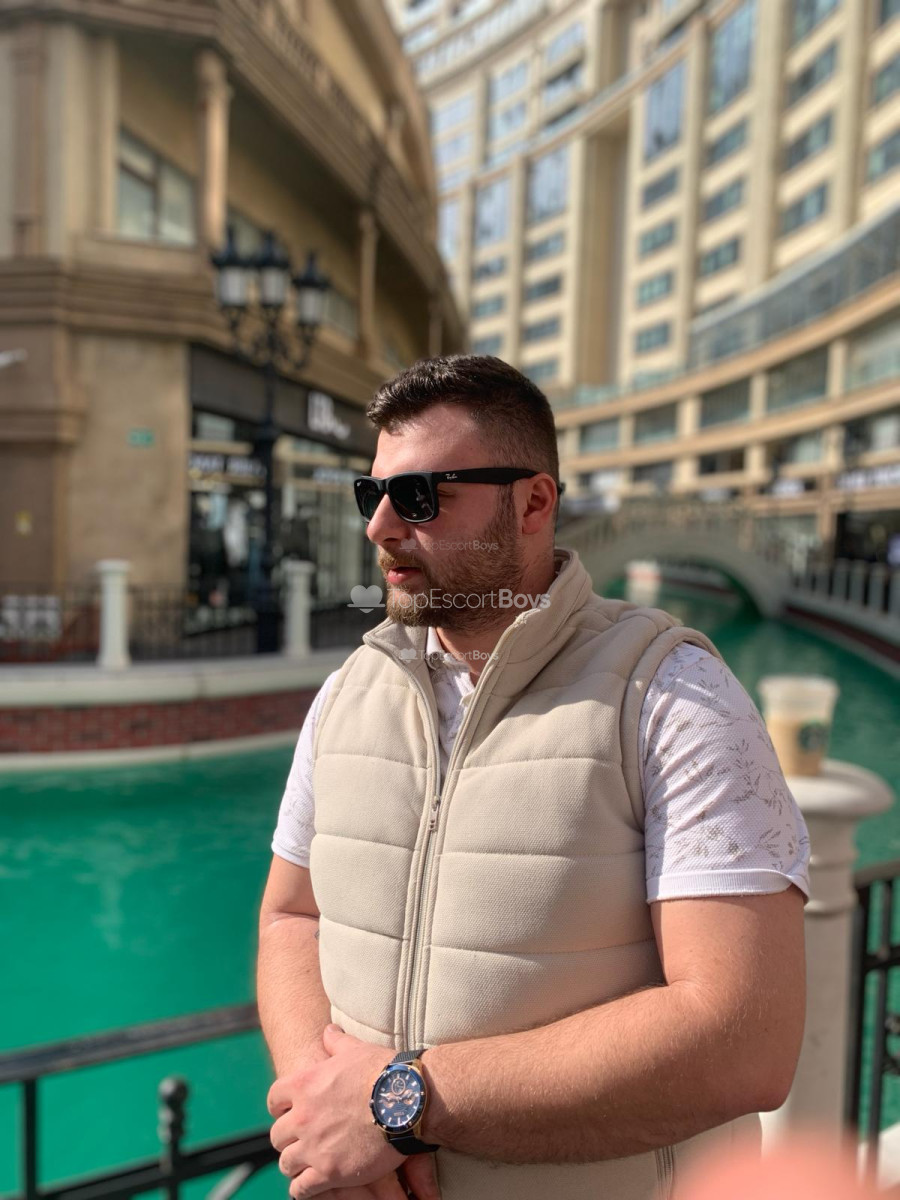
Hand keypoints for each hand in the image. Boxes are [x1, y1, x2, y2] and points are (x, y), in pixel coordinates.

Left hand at [267, 1026, 439, 1199]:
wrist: (406, 1100)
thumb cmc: (383, 1072)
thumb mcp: (356, 1049)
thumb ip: (336, 1042)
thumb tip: (328, 1031)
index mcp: (304, 1085)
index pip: (274, 1099)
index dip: (282, 1106)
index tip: (292, 1111)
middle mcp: (302, 1116)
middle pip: (277, 1135)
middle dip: (288, 1137)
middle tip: (303, 1138)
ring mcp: (313, 1146)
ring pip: (286, 1162)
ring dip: (295, 1162)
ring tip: (308, 1162)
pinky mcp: (329, 1172)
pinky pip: (301, 1188)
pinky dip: (303, 1188)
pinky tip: (312, 1183)